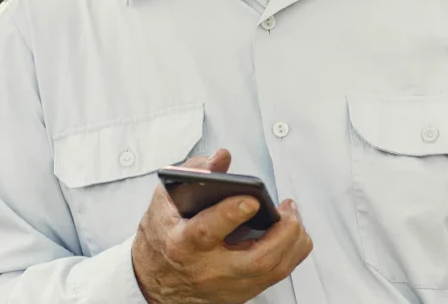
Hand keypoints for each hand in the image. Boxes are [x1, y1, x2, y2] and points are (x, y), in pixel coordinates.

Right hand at [132, 148, 312, 303]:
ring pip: (274, 270)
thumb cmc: (162, 237)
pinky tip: (289, 231)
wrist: (154, 284)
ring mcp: (227, 286)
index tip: (252, 199)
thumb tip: (221, 158)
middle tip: (286, 207)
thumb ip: (193, 173)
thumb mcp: (165, 200)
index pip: (207, 231)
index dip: (231, 214)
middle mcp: (207, 269)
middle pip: (257, 260)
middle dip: (283, 231)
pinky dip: (291, 251)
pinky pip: (277, 275)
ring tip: (291, 214)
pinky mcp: (241, 294)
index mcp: (182, 243)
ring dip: (294, 240)